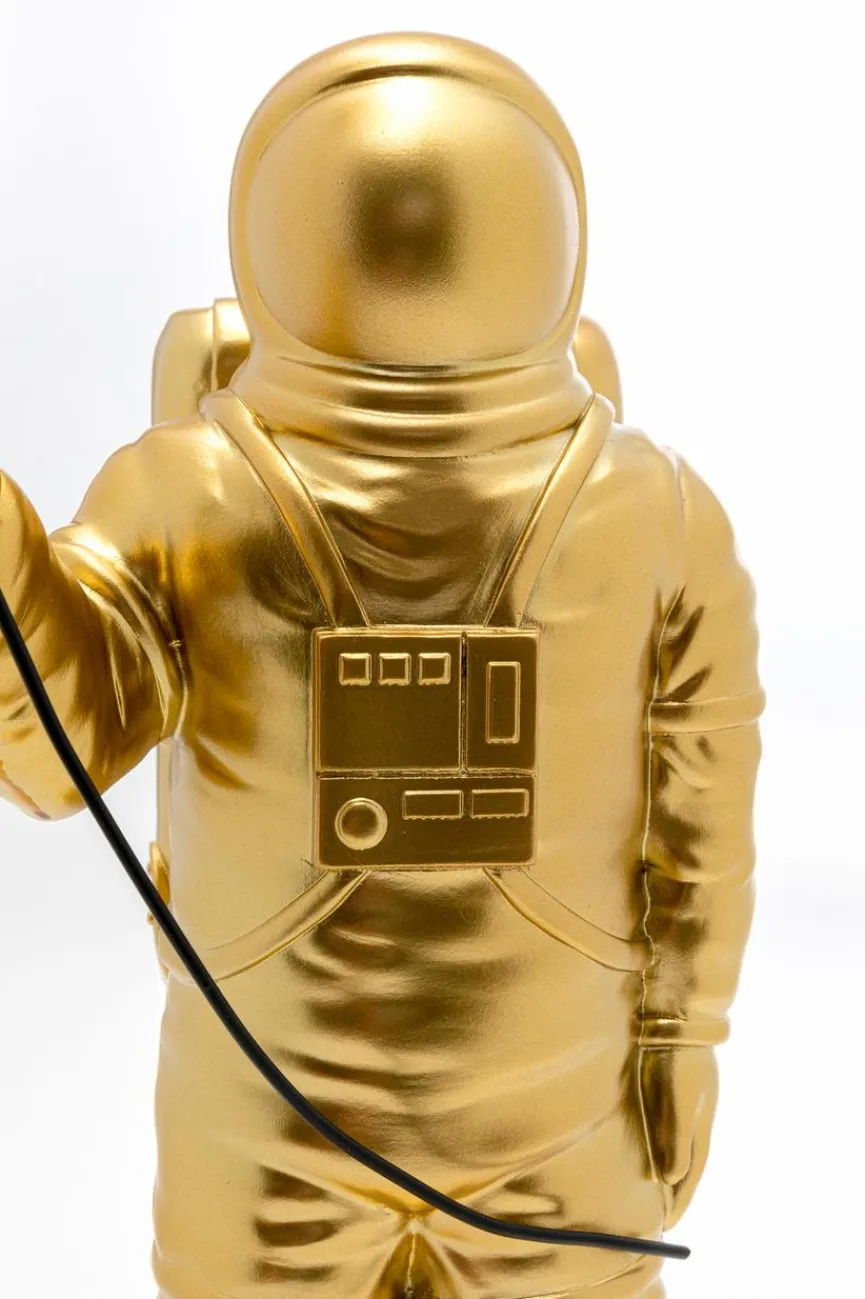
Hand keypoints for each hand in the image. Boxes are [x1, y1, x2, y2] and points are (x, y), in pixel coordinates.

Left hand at [639, 1045, 718, 1227]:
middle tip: (662, 1218)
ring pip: (681, 1147)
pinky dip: (665, 1147)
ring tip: (655, 1190)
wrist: (678, 1014)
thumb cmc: (677, 1059)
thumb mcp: (677, 1100)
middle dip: (676, 1192)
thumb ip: (675, 1139)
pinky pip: (672, 1129)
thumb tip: (671, 1180)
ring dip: (671, 1171)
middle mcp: (698, 1118)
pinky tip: (651, 1146)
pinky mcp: (677, 1088)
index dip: (679, 1201)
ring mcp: (690, 1102)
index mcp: (700, 1126)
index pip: (690, 1174)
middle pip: (688, 1164)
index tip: (667, 1226)